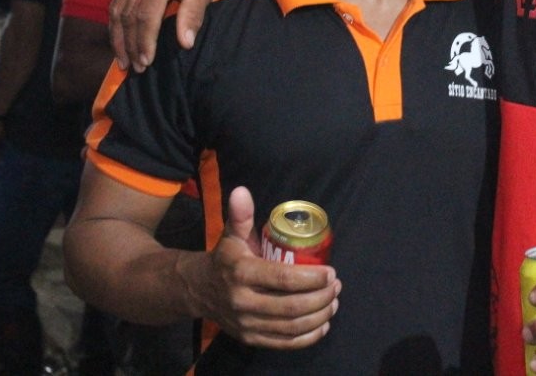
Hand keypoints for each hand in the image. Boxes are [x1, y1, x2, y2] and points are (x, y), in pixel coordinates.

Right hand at [109, 0, 238, 71]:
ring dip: (118, 38)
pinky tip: (120, 40)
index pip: (146, 15)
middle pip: (128, 15)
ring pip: (117, 9)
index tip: (146, 63)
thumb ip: (193, 15)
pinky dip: (117, 23)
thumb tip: (185, 44)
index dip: (144, 42)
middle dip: (130, 45)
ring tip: (123, 61)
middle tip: (136, 69)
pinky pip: (117, 0)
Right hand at [186, 187, 339, 347]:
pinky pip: (284, 343)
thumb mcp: (231, 234)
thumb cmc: (225, 258)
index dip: (312, 278)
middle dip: (321, 298)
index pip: (283, 279)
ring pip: (291, 327)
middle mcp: (243, 302)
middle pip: (292, 307)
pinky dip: (308, 337)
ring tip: (334, 302)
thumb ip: (240, 214)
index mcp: (241, 273)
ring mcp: (247, 324)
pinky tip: (323, 324)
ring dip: (319, 316)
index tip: (331, 272)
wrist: (198, 290)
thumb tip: (242, 190)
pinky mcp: (251, 339)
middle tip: (337, 286)